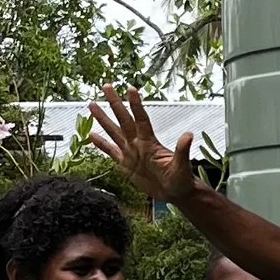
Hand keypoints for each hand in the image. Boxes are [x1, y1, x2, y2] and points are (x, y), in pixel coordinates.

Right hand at [85, 83, 194, 205]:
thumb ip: (182, 151)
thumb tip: (188, 135)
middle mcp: (138, 143)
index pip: (141, 119)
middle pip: (124, 119)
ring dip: (103, 119)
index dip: (136, 105)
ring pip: (113, 132)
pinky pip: (110, 152)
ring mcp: (130, 152)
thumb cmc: (181, 178)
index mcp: (150, 142)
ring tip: (92, 105)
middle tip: (106, 86)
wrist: (174, 192)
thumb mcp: (182, 166)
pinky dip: (101, 144)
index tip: (130, 89)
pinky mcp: (125, 164)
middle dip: (115, 103)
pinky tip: (91, 135)